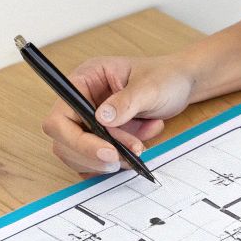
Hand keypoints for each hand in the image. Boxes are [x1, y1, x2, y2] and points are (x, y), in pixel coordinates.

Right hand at [40, 55, 196, 175]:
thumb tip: (101, 119)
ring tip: (138, 148)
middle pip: (64, 140)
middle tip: (125, 158)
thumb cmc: (164, 77)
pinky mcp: (98, 138)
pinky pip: (94, 161)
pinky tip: (136, 150)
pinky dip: (115, 163)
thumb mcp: (150, 87)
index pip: (60, 116)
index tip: (107, 150)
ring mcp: (87, 121)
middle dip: (94, 155)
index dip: (76, 139)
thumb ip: (126, 102)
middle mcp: (81, 101)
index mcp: (85, 80)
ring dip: (107, 160)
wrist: (180, 85)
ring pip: (77, 155)